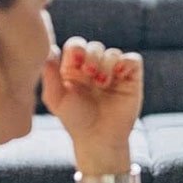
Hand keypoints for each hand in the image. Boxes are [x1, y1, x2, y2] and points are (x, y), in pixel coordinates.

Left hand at [41, 37, 142, 163]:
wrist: (99, 137)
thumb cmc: (75, 120)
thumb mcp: (56, 98)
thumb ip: (49, 74)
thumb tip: (49, 49)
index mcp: (74, 69)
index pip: (76, 46)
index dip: (77, 49)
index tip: (75, 62)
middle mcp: (94, 67)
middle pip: (95, 46)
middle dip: (92, 57)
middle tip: (89, 75)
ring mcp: (114, 72)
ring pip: (113, 52)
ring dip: (107, 64)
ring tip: (103, 83)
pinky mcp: (132, 78)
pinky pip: (133, 59)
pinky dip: (127, 62)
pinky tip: (119, 75)